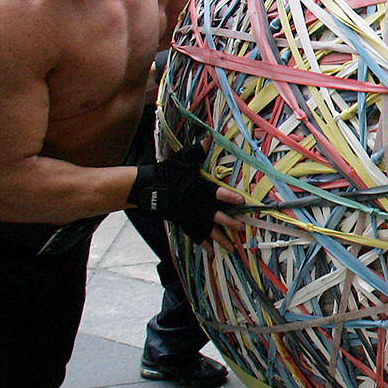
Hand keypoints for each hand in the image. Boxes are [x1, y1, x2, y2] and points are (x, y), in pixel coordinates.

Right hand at [127, 139, 242, 245]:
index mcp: (198, 188)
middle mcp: (195, 205)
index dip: (229, 197)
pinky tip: (213, 251)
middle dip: (230, 223)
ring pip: (208, 230)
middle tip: (242, 229)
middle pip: (216, 216)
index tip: (242, 201)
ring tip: (232, 248)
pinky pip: (195, 235)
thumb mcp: (183, 159)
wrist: (145, 188)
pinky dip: (204, 243)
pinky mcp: (183, 222)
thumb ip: (199, 150)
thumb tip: (209, 137)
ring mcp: (189, 215)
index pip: (217, 193)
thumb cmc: (166, 172)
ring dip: (220, 239)